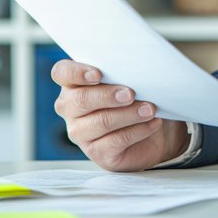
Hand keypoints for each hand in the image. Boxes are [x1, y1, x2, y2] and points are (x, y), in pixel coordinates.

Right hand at [51, 60, 188, 171]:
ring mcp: (81, 133)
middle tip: (131, 93)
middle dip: (108, 95)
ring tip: (150, 109)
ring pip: (101, 122)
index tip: (98, 74)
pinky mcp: (98, 153)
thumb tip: (136, 64)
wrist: (156, 130)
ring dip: (129, 114)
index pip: (62, 73)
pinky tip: (153, 123)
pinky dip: (138, 130)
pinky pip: (115, 141)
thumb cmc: (138, 97)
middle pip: (80, 100)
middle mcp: (71, 109)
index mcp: (74, 84)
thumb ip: (124, 71)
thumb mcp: (130, 80)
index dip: (76, 72)